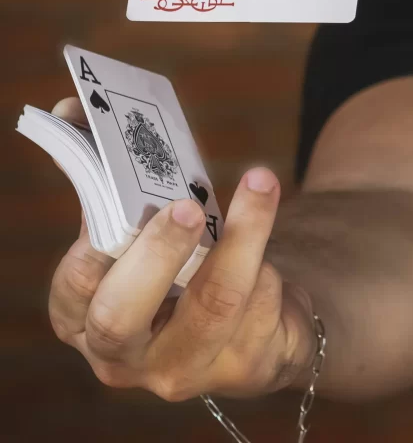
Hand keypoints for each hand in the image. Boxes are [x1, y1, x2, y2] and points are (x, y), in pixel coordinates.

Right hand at [46, 97, 316, 401]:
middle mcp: (124, 356)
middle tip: (185, 206)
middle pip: (121, 315)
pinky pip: (261, 306)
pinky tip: (271, 246)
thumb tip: (74, 109)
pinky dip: (270, 261)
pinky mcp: (246, 367)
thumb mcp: (151, 230)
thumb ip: (114, 180)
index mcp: (84, 319)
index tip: (120, 203)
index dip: (92, 249)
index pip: (75, 290)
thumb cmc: (187, 265)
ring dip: (242, 233)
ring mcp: (184, 369)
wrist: (259, 319)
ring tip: (259, 182)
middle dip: (154, 255)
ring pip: (213, 303)